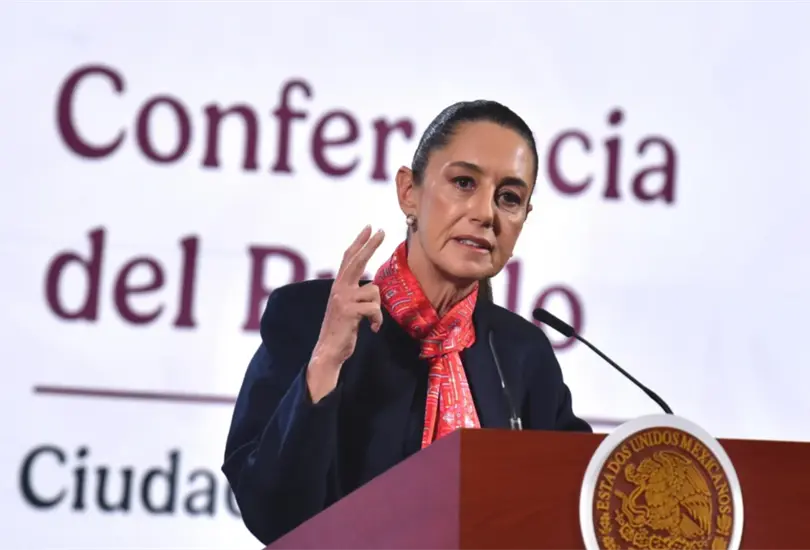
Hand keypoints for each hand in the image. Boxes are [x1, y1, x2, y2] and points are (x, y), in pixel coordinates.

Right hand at [307, 225, 384, 400]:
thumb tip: (373, 287)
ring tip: (371, 321)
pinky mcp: (349, 311)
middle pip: (357, 261)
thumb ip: (356, 294)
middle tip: (381, 230)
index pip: (349, 258)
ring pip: (374, 291)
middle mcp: (339, 288)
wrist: (329, 350)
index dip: (359, 242)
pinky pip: (375, 309)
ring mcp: (343, 298)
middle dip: (370, 245)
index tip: (370, 228)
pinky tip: (371, 329)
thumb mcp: (348, 307)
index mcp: (339, 285)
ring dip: (378, 310)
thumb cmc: (342, 329)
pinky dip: (377, 321)